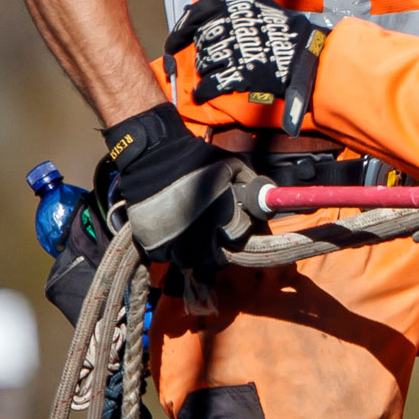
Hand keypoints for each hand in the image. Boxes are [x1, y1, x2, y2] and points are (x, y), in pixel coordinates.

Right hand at [100, 102, 248, 270]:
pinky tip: (172, 232)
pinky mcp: (151, 242)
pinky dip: (170, 249)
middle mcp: (197, 234)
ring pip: (189, 262)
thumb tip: (268, 196)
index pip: (238, 239)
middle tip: (214, 238)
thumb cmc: (194, 159)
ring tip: (192, 234)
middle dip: (218, 251)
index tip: (235, 229)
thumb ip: (251, 182)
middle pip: (214, 260)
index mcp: (220, 215)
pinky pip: (165, 257)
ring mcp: (172, 241)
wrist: (150, 157)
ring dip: (194, 253)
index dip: (238, 232)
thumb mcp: (231, 164)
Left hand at [164, 0, 326, 133]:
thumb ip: (233, 8)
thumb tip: (194, 7)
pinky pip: (210, 84)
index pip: (199, 11)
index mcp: (239, 6)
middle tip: (208, 62)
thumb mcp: (264, 9)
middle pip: (202, 40)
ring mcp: (237, 50)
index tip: (173, 42)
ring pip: (204, 62)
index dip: (182, 28)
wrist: (315, 57)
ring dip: (205, 72)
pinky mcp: (241, 74)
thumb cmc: (292, 34)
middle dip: (202, 54)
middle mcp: (234, 24)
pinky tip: (204, 95)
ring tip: (214, 76)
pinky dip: (203, 92)